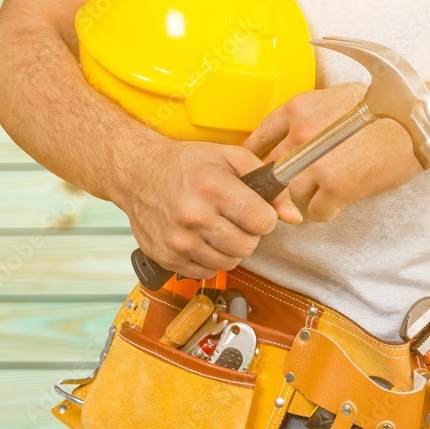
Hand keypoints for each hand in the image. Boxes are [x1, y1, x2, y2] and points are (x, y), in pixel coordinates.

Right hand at [114, 140, 302, 279]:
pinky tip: (201, 239)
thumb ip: (266, 182)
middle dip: (249, 234)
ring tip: (218, 228)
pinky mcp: (167, 257)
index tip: (256, 211)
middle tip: (236, 219)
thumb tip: (292, 215)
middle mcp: (193, 215)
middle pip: (247, 246)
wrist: (137, 173)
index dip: (264, 217)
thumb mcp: (229, 157)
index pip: (261, 221)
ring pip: (229, 262)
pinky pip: (206, 272)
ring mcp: (179, 240)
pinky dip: (210, 258)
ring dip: (230, 248)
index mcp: (212, 187)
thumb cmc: (183, 164)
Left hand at [244, 83, 422, 222]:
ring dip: (306, 196)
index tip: (260, 167)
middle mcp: (300, 134)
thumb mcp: (336, 97)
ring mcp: (315, 163)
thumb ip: (307, 115)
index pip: (259, 137)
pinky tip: (341, 199)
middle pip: (272, 170)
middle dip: (284, 179)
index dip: (258, 156)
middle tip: (302, 182)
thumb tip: (287, 135)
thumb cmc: (385, 108)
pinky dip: (327, 210)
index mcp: (298, 109)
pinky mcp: (335, 187)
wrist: (418, 124)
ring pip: (291, 193)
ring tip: (329, 187)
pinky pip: (315, 211)